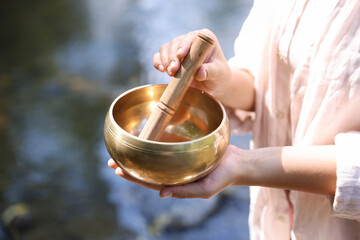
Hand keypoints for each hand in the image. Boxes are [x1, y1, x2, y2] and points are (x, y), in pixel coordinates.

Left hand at [107, 145, 247, 198]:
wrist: (238, 162)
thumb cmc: (223, 177)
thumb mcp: (205, 189)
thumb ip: (185, 192)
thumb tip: (160, 193)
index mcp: (176, 182)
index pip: (149, 180)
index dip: (132, 176)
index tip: (117, 170)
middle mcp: (174, 171)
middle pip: (147, 168)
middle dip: (129, 165)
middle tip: (110, 160)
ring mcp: (178, 160)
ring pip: (154, 156)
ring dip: (138, 153)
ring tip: (123, 146)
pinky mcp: (184, 147)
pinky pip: (166, 144)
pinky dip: (154, 142)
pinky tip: (144, 136)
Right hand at [153, 29, 231, 99]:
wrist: (213, 84)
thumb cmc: (219, 76)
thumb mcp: (219, 73)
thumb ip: (211, 71)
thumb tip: (200, 73)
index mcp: (205, 37)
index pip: (192, 37)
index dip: (185, 44)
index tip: (180, 55)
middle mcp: (190, 40)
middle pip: (176, 42)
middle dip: (172, 56)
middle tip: (173, 70)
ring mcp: (179, 48)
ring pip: (166, 48)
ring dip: (165, 60)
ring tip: (170, 73)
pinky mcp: (171, 58)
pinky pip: (159, 56)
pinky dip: (157, 62)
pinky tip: (161, 69)